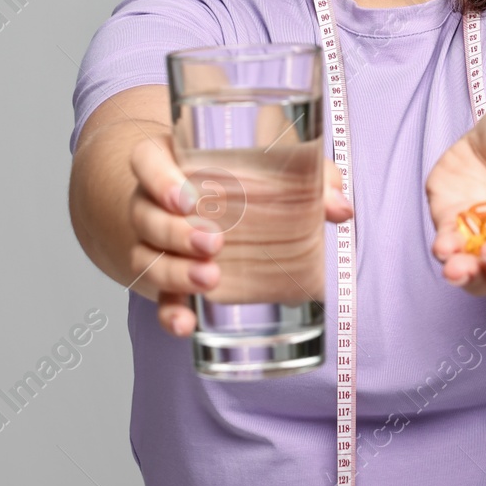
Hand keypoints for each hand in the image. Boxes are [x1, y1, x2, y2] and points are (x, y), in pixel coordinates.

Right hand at [124, 132, 352, 335]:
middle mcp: (152, 202)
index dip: (157, 178)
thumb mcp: (272, 166)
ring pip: (146, 256)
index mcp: (172, 161)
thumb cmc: (241, 178)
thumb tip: (340, 208)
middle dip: (175, 233)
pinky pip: (158, 297)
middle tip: (214, 243)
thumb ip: (310, 177)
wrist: (205, 208)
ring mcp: (153, 242)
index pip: (145, 160)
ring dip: (174, 271)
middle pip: (145, 214)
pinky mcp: (165, 277)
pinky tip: (187, 325)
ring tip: (210, 279)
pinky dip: (170, 313)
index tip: (186, 197)